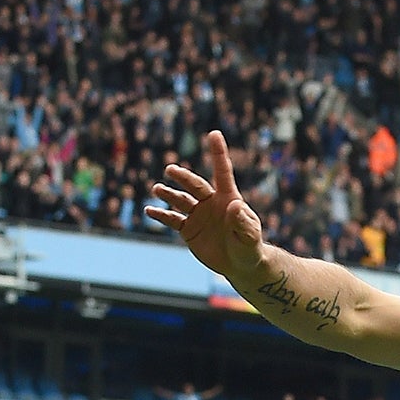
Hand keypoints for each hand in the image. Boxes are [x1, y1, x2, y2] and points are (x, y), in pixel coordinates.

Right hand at [145, 130, 266, 279]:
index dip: (218, 153)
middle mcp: (210, 203)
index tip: (214, 134)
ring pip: (180, 200)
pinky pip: (172, 219)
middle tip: (171, 170)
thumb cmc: (250, 248)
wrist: (241, 265)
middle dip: (183, 177)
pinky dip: (161, 214)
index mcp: (228, 199)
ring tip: (157, 189)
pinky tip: (150, 210)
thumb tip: (236, 205)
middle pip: (195, 185)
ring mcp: (198, 215)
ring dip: (168, 194)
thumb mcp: (249, 236)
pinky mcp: (189, 229)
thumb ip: (243, 221)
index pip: (222, 172)